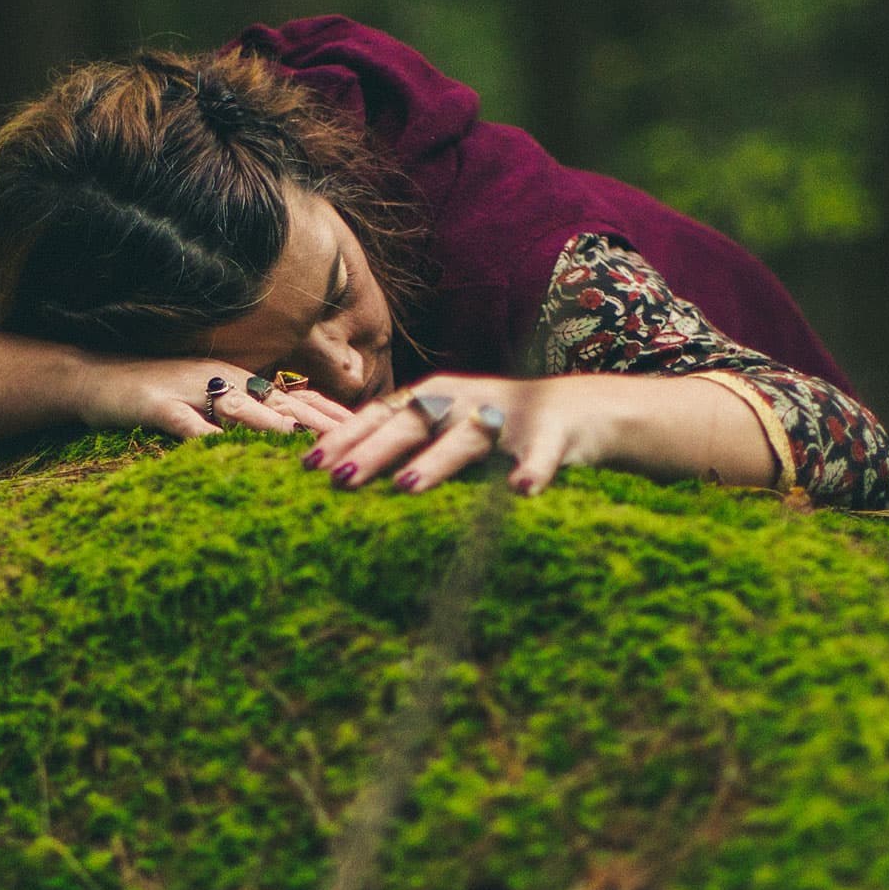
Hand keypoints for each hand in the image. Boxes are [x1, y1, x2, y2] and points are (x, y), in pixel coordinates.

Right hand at [67, 352, 351, 441]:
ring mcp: (191, 390)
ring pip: (238, 407)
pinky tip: (221, 455)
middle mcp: (224, 379)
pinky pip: (185, 423)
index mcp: (241, 378)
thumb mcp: (210, 400)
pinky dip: (205, 439)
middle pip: (280, 399)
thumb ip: (249, 414)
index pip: (298, 394)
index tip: (373, 429)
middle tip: (357, 441)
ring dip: (270, 426)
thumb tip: (292, 434)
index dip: (333, 411)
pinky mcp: (157, 405)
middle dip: (319, 420)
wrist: (95, 378)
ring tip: (301, 446)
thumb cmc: (158, 394)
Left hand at [302, 374, 613, 495]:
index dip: (347, 437)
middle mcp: (464, 402)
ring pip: (469, 438)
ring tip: (407, 486)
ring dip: (437, 460)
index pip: (382, 415)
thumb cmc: (495, 429)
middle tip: (341, 478)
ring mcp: (508, 418)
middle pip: (415, 423)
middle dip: (376, 449)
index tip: (309, 464)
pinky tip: (520, 490)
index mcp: (434, 399)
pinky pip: (542, 456)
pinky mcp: (553, 436)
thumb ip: (400, 445)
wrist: (579, 412)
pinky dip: (532, 471)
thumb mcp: (443, 432)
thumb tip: (335, 471)